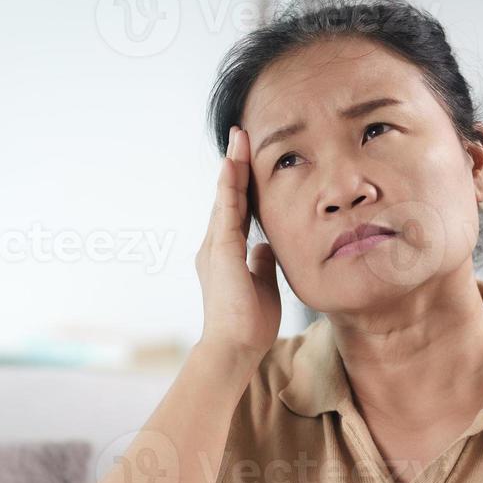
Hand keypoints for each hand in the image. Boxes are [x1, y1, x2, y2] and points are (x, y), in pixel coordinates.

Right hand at [194, 125, 281, 360]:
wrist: (235, 348)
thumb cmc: (248, 323)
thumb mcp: (262, 284)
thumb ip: (262, 262)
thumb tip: (267, 245)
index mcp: (226, 252)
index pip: (237, 208)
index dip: (243, 182)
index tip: (248, 157)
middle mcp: (215, 246)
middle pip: (228, 196)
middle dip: (235, 165)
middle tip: (241, 134)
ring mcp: (215, 248)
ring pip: (225, 198)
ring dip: (232, 167)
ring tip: (239, 138)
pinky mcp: (221, 253)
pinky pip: (226, 212)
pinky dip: (229, 187)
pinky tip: (233, 164)